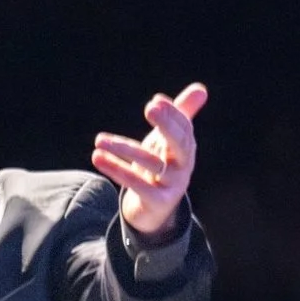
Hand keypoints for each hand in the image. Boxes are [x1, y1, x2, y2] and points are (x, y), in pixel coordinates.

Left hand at [90, 82, 207, 236]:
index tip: (155, 101)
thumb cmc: (162, 168)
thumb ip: (181, 115)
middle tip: (150, 107)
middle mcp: (183, 165)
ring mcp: (171, 184)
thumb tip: (201, 89)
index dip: (172, 113)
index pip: (183, 127)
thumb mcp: (169, 141)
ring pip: (149, 162)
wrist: (155, 211)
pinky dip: (116, 169)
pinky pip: (136, 183)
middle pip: (178, 142)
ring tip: (100, 140)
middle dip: (166, 124)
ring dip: (123, 148)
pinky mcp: (157, 201)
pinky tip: (98, 157)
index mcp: (186, 148)